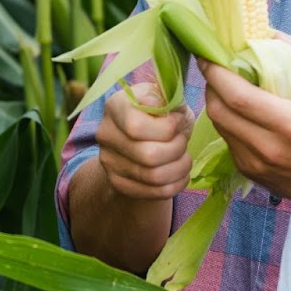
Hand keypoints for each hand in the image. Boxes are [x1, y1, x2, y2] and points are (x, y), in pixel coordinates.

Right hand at [94, 81, 193, 200]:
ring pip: (154, 176)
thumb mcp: (166, 98)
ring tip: (184, 156)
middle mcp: (105, 133)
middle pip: (148, 155)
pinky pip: (156, 192)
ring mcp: (108, 161)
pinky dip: (177, 183)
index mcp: (115, 105)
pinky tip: (180, 172)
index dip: (167, 127)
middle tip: (182, 141)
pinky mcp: (118, 183)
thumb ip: (167, 99)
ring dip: (180, 167)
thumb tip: (162, 106)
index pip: (136, 127)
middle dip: (177, 148)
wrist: (144, 139)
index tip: (178, 121)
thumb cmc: (160, 114)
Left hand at [200, 40, 290, 216]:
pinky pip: (227, 139)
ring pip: (219, 126)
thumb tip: (274, 36)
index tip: (208, 53)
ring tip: (226, 85)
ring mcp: (254, 164)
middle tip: (216, 66)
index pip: (238, 96)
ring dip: (217, 101)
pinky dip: (227, 120)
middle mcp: (267, 148)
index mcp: (290, 125)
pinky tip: (240, 111)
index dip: (217, 73)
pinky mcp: (249, 172)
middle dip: (211, 84)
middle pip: (218, 111)